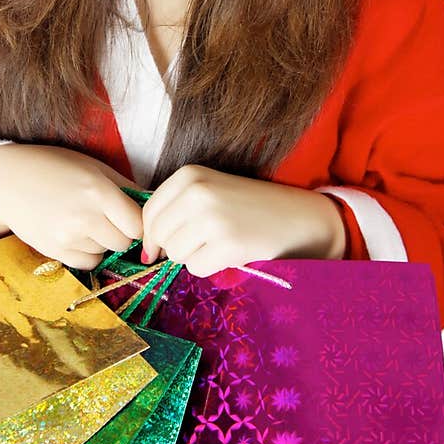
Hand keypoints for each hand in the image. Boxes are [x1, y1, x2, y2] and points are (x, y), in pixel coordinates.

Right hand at [0, 144, 142, 269]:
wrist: (7, 181)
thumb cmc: (55, 167)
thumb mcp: (93, 167)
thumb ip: (126, 188)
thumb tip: (156, 207)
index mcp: (98, 191)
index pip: (138, 224)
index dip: (139, 222)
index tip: (132, 216)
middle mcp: (84, 217)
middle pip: (125, 242)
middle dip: (123, 233)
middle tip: (108, 217)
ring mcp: (68, 237)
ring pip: (107, 252)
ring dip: (104, 242)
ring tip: (85, 221)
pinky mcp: (55, 252)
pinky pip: (89, 263)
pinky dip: (89, 253)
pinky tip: (76, 234)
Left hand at [141, 164, 345, 275]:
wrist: (298, 217)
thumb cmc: (249, 206)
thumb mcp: (209, 191)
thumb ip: (175, 208)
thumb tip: (144, 246)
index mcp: (189, 175)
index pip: (149, 213)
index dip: (151, 235)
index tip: (158, 246)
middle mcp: (197, 193)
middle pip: (159, 236)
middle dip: (175, 246)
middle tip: (203, 242)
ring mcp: (212, 218)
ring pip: (175, 254)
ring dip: (193, 257)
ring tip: (218, 244)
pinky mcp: (227, 244)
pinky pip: (196, 268)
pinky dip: (209, 267)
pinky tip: (229, 253)